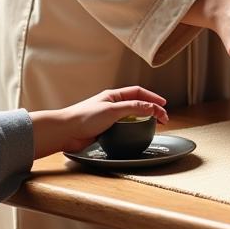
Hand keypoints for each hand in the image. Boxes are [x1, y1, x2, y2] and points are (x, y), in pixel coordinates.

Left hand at [29, 86, 168, 158]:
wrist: (65, 132)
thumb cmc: (84, 117)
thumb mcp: (113, 110)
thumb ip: (134, 108)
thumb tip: (152, 107)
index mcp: (113, 96)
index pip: (138, 93)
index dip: (153, 97)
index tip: (164, 105)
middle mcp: (112, 105)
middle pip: (137, 104)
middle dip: (151, 110)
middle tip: (163, 118)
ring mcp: (108, 118)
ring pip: (131, 118)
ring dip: (143, 121)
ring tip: (154, 126)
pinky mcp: (105, 131)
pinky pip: (123, 129)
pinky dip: (133, 131)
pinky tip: (136, 135)